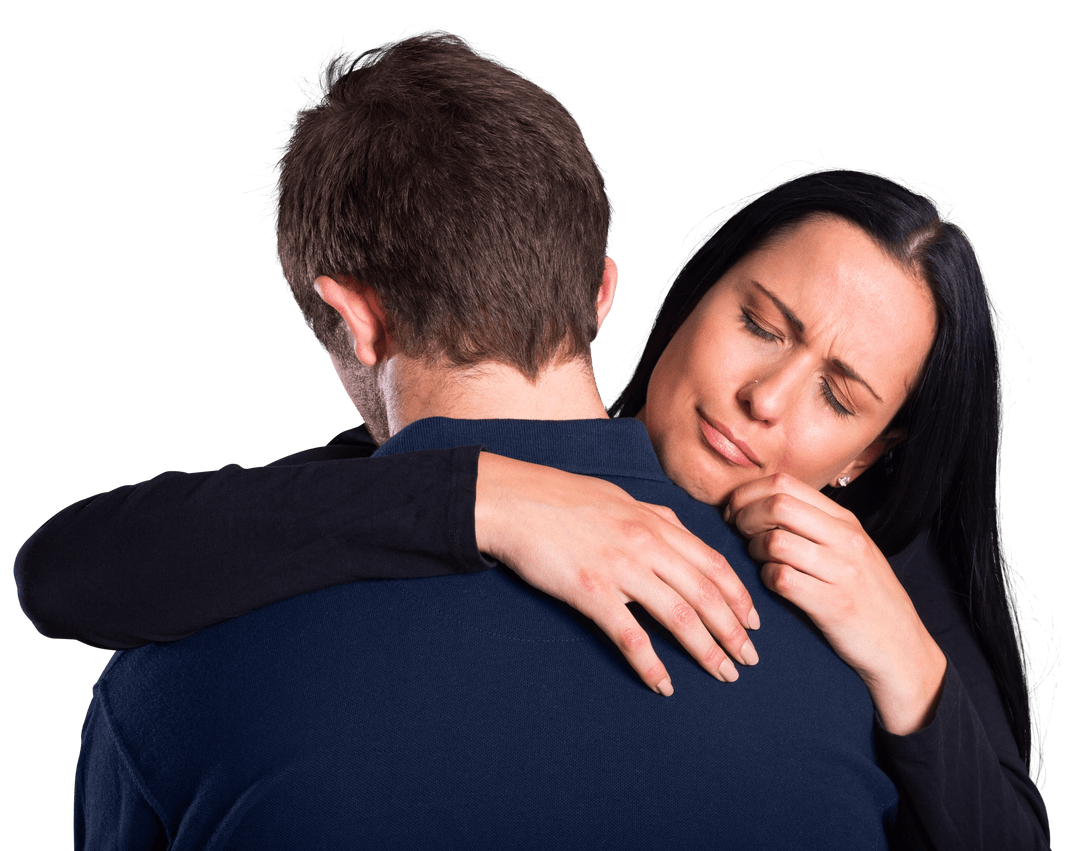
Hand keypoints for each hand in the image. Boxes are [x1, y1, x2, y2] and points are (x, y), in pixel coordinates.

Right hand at [476, 452, 759, 695]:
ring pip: (679, 616)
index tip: (754, 622)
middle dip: (734, 631)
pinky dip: (651, 665)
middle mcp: (647, 545)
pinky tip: (664, 685)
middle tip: (750, 658)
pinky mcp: (591, 591)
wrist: (515, 501)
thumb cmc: (563, 499)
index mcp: (655, 523)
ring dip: (706, 651)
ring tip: (723, 673)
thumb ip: (655, 518)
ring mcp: (620, 568)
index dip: (739, 596)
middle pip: (706, 594)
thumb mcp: (621, 499)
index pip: (713, 564)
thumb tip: (680, 532)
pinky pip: (630, 636)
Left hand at [724, 473, 946, 734]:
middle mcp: (846, 540)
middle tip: (736, 532)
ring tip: (757, 560)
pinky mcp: (835, 605)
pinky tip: (772, 584)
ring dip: (753, 550)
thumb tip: (762, 504)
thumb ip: (814, 526)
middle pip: (777, 505)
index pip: (785, 484)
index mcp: (846, 521)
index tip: (734, 510)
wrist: (903, 650)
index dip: (748, 493)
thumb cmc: (867, 598)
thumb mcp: (850, 550)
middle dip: (744, 515)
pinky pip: (782, 579)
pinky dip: (766, 579)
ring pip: (775, 541)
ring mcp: (843, 572)